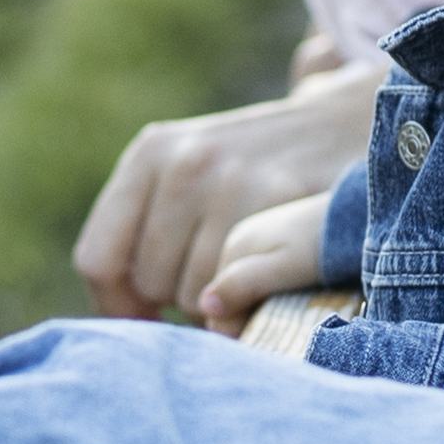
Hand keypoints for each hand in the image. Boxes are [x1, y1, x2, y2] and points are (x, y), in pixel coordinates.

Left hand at [75, 76, 377, 318]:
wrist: (346, 124)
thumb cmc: (256, 170)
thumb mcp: (190, 177)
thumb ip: (146, 232)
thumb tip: (122, 316)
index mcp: (151, 154)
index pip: (97, 258)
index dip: (116, 304)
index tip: (146, 319)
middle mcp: (184, 161)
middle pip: (149, 281)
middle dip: (176, 297)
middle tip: (214, 277)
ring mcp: (233, 178)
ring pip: (194, 293)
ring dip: (217, 303)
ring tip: (244, 270)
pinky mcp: (280, 198)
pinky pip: (240, 286)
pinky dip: (249, 299)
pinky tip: (264, 282)